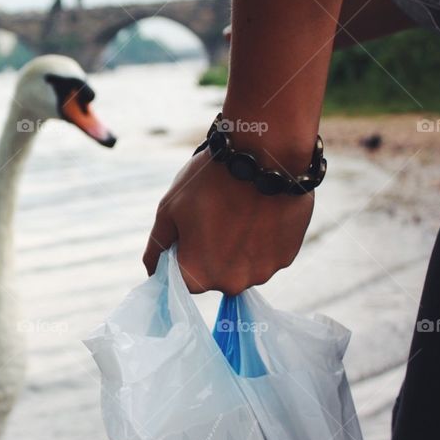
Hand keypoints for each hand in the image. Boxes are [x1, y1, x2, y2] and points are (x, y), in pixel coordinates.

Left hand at [142, 149, 313, 294]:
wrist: (266, 156)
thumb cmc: (211, 180)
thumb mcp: (169, 208)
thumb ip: (158, 246)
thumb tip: (153, 270)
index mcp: (198, 273)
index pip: (179, 279)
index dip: (179, 252)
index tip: (187, 227)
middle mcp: (231, 283)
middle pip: (212, 274)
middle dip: (208, 250)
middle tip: (215, 215)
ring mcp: (263, 272)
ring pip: (241, 266)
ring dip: (237, 247)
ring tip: (240, 211)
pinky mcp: (287, 258)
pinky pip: (266, 255)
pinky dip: (260, 240)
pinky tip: (260, 213)